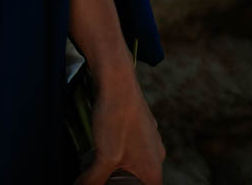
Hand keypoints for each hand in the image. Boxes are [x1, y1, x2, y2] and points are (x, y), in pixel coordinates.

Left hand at [76, 67, 164, 184]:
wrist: (117, 78)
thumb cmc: (116, 116)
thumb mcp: (105, 155)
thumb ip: (94, 179)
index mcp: (153, 168)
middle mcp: (157, 154)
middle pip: (143, 181)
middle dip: (125, 183)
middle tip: (106, 180)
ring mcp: (151, 137)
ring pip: (139, 162)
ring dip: (123, 167)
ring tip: (102, 166)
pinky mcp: (142, 124)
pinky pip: (135, 145)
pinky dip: (123, 150)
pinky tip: (105, 145)